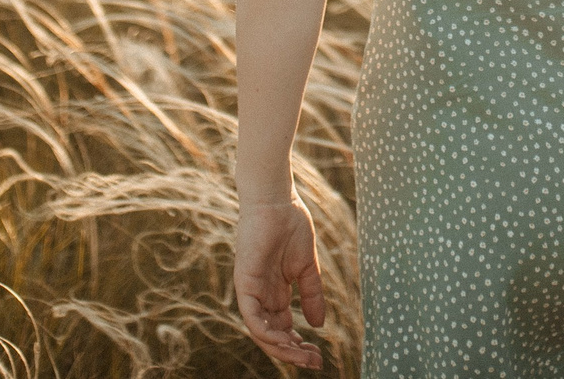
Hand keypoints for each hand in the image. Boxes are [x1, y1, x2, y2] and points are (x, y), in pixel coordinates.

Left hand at [233, 196, 326, 368]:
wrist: (278, 201)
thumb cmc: (291, 226)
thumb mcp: (307, 268)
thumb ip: (312, 295)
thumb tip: (318, 325)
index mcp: (275, 293)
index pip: (283, 329)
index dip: (298, 345)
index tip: (319, 356)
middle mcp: (261, 296)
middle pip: (272, 335)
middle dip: (292, 353)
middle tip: (314, 363)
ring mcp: (251, 291)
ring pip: (260, 332)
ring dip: (281, 348)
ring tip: (303, 356)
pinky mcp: (244, 283)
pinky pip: (251, 317)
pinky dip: (266, 332)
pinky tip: (285, 339)